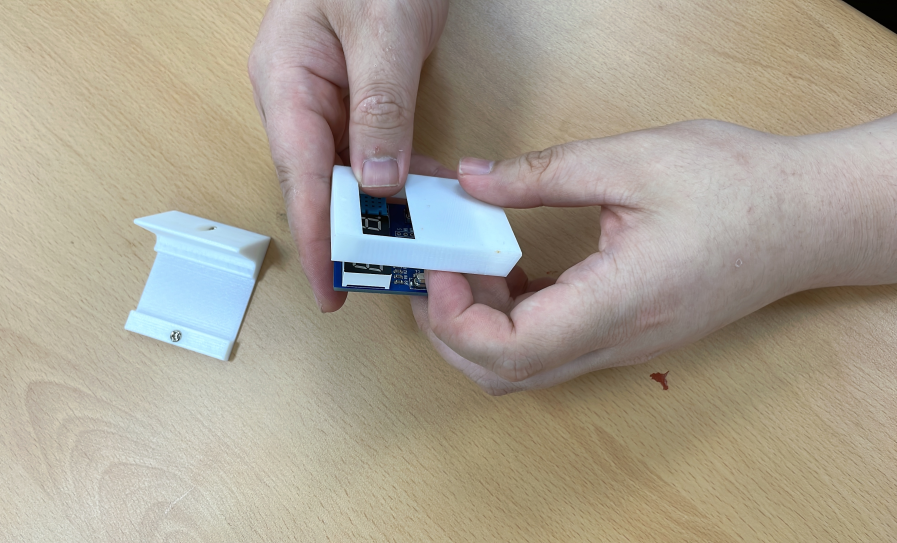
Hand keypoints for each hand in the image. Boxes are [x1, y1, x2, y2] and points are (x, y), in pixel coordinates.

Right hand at [249, 0, 448, 311]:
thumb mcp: (382, 29)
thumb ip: (379, 107)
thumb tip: (379, 184)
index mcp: (286, 79)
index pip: (299, 174)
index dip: (315, 235)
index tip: (329, 286)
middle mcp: (299, 96)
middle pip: (316, 181)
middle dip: (343, 235)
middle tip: (375, 282)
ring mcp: (326, 97)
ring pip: (345, 172)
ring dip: (376, 212)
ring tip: (408, 252)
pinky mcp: (357, 97)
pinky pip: (371, 150)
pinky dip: (397, 178)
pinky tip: (425, 198)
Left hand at [413, 118, 896, 394]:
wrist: (808, 219)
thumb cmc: (738, 188)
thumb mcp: (633, 160)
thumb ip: (544, 173)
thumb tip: (473, 181)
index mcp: (618, 302)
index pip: (511, 351)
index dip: (457, 319)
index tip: (442, 268)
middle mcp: (616, 342)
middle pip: (505, 375)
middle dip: (451, 331)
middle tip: (438, 268)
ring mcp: (622, 347)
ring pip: (525, 370)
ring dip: (479, 328)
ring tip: (471, 263)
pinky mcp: (625, 337)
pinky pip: (552, 350)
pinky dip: (513, 321)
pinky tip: (509, 271)